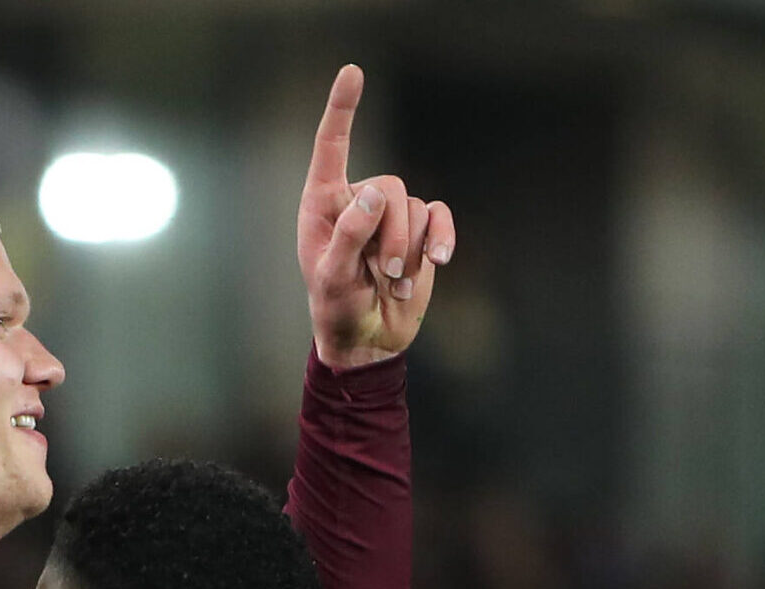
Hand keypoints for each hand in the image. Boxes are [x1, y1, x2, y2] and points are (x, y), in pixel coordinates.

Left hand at [297, 65, 456, 369]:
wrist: (368, 340)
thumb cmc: (337, 309)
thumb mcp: (333, 278)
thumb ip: (349, 235)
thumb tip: (374, 193)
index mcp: (323, 203)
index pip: (332, 147)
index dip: (342, 109)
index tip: (353, 71)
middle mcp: (358, 200)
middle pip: (390, 187)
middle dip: (392, 235)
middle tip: (384, 275)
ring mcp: (391, 216)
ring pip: (415, 208)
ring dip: (410, 251)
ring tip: (392, 285)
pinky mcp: (420, 233)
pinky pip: (439, 217)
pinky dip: (442, 239)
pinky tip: (439, 262)